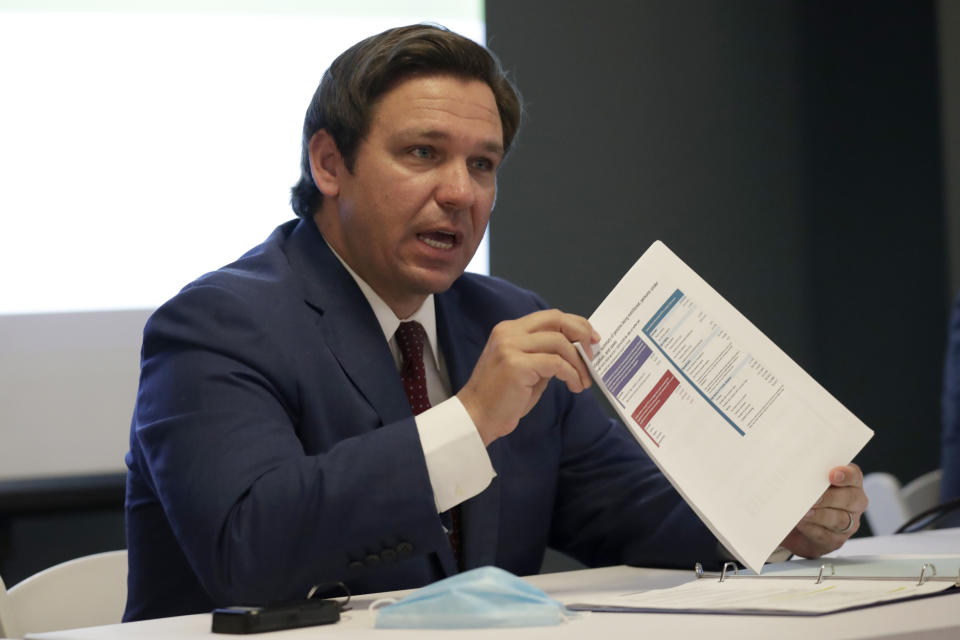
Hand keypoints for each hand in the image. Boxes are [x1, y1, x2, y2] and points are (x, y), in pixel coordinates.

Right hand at [457, 309, 599, 445]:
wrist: (476, 417)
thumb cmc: (502, 398)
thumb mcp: (526, 368)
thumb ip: (545, 354)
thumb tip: (577, 350)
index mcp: (509, 330)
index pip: (549, 317)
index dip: (575, 325)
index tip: (591, 339)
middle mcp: (509, 332)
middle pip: (556, 320)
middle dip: (581, 334)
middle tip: (592, 355)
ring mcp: (510, 346)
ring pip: (559, 342)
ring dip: (578, 363)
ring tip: (583, 381)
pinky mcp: (516, 365)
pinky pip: (555, 363)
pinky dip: (571, 374)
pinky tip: (574, 386)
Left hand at [781, 463, 867, 557]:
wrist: (796, 527)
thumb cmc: (804, 497)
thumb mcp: (806, 482)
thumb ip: (808, 475)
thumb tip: (795, 469)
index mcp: (849, 483)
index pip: (854, 476)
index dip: (846, 475)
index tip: (832, 475)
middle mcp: (853, 502)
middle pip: (851, 499)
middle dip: (830, 497)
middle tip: (814, 497)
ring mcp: (848, 523)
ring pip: (840, 519)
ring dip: (820, 515)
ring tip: (805, 512)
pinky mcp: (836, 540)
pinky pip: (827, 535)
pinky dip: (812, 528)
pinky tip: (801, 523)